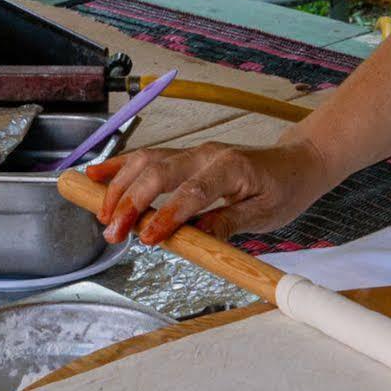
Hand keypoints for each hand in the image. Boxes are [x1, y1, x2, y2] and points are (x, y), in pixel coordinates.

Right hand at [87, 139, 336, 245]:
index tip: (147, 239)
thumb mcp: (265, 215)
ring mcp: (193, 152)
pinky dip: (120, 165)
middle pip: (159, 172)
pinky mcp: (184, 156)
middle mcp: (206, 154)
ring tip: (102, 215)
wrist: (294, 164)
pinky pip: (148, 157)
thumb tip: (195, 238)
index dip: (168, 216)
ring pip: (147, 161)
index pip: (193, 192)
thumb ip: (228, 223)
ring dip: (119, 186)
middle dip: (131, 202)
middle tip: (113, 233)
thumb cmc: (283, 190)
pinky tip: (96, 176)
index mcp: (231, 168)